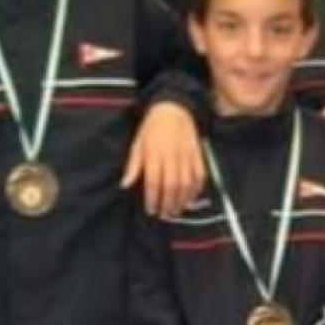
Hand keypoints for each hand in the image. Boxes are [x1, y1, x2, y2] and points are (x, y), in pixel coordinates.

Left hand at [122, 101, 203, 217]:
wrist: (174, 109)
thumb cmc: (152, 128)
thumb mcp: (138, 143)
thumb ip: (133, 165)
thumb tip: (125, 185)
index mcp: (154, 153)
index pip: (153, 181)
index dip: (152, 198)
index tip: (150, 210)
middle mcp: (172, 155)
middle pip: (171, 186)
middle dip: (167, 204)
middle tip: (164, 215)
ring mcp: (187, 156)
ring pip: (186, 184)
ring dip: (181, 201)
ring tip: (175, 211)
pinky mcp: (198, 155)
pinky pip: (200, 177)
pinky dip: (195, 191)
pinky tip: (189, 200)